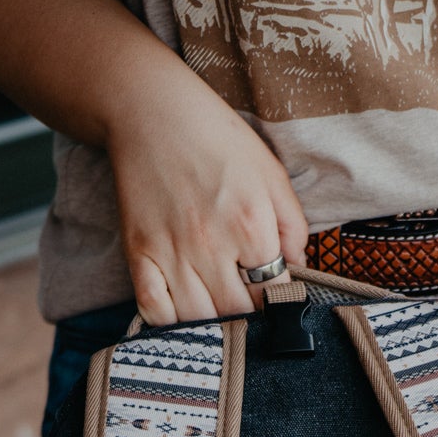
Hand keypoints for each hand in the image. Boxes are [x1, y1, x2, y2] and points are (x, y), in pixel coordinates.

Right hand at [106, 56, 307, 322]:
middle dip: (251, 317)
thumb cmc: (216, 139)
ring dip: (215, 326)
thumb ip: (293, 225)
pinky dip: (170, 323)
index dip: (281, 301)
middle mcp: (212, 246)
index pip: (276, 292)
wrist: (151, 110)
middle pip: (240, 313)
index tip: (278, 299)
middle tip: (251, 310)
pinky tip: (184, 315)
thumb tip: (298, 268)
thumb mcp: (271, 173)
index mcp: (251, 225)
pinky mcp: (139, 254)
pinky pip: (154, 310)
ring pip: (200, 320)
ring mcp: (172, 253)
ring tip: (222, 315)